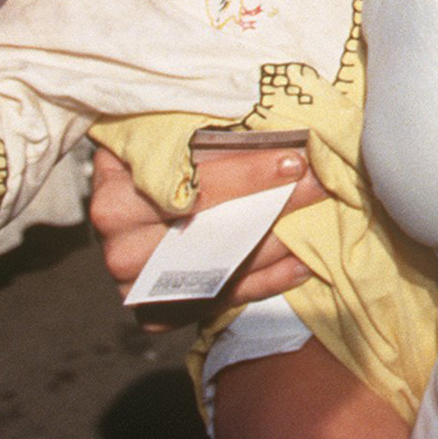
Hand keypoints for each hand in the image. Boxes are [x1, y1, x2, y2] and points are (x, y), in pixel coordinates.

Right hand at [90, 145, 325, 329]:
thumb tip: (273, 125)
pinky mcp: (158, 313)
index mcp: (117, 196)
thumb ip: (202, 131)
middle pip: (213, 231)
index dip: (248, 174)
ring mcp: (138, 287)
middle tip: (319, 185)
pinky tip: (301, 263)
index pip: (193, 187)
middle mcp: (121, 248)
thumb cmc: (152, 153)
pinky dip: (265, 282)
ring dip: (278, 245)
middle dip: (275, 206)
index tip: (294, 160)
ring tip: (320, 218)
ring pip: (222, 268)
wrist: (124, 200)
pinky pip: (222, 300)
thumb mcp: (164, 132)